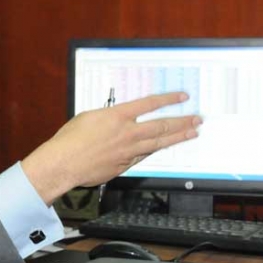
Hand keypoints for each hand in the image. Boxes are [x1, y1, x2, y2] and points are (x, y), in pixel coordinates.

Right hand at [21, 92, 201, 204]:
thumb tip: (115, 120)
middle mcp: (128, 132)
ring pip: (159, 142)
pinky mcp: (125, 165)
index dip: (168, 100)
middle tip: (197, 119)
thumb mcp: (89, 117)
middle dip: (182, 121)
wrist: (65, 162)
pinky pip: (144, 156)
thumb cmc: (70, 140)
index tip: (182, 97)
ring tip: (192, 133)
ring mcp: (129, 150)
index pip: (149, 104)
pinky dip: (154, 151)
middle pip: (162, 125)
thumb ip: (108, 118)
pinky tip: (162, 149)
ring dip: (178, 137)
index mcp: (117, 115)